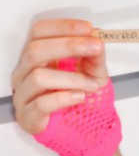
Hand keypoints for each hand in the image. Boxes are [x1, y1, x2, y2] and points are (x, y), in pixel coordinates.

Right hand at [12, 19, 107, 133]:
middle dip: (68, 46)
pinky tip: (80, 97)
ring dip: (72, 78)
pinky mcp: (28, 116)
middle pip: (35, 50)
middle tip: (94, 47)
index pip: (40, 31)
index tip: (88, 28)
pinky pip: (41, 104)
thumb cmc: (79, 95)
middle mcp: (25, 72)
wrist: (80, 129)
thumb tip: (97, 36)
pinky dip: (64, 98)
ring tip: (92, 85)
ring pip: (39, 77)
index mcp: (36, 55)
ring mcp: (23, 94)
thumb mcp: (93, 71)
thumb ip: (94, 54)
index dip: (63, 27)